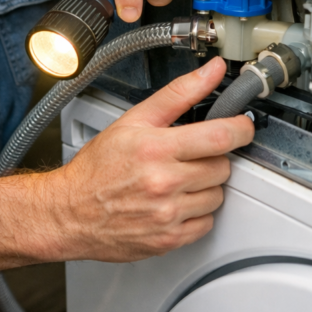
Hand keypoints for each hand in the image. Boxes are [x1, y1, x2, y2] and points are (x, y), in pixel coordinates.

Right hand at [33, 57, 252, 261]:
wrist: (70, 212)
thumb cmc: (98, 167)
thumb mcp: (134, 120)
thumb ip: (179, 93)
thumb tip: (211, 71)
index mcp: (156, 149)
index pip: (220, 137)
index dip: (240, 129)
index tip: (241, 126)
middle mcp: (164, 183)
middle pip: (222, 167)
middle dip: (213, 158)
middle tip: (190, 155)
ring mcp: (167, 215)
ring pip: (217, 196)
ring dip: (206, 186)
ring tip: (179, 179)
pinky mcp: (169, 240)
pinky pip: (206, 224)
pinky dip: (197, 213)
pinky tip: (175, 201)